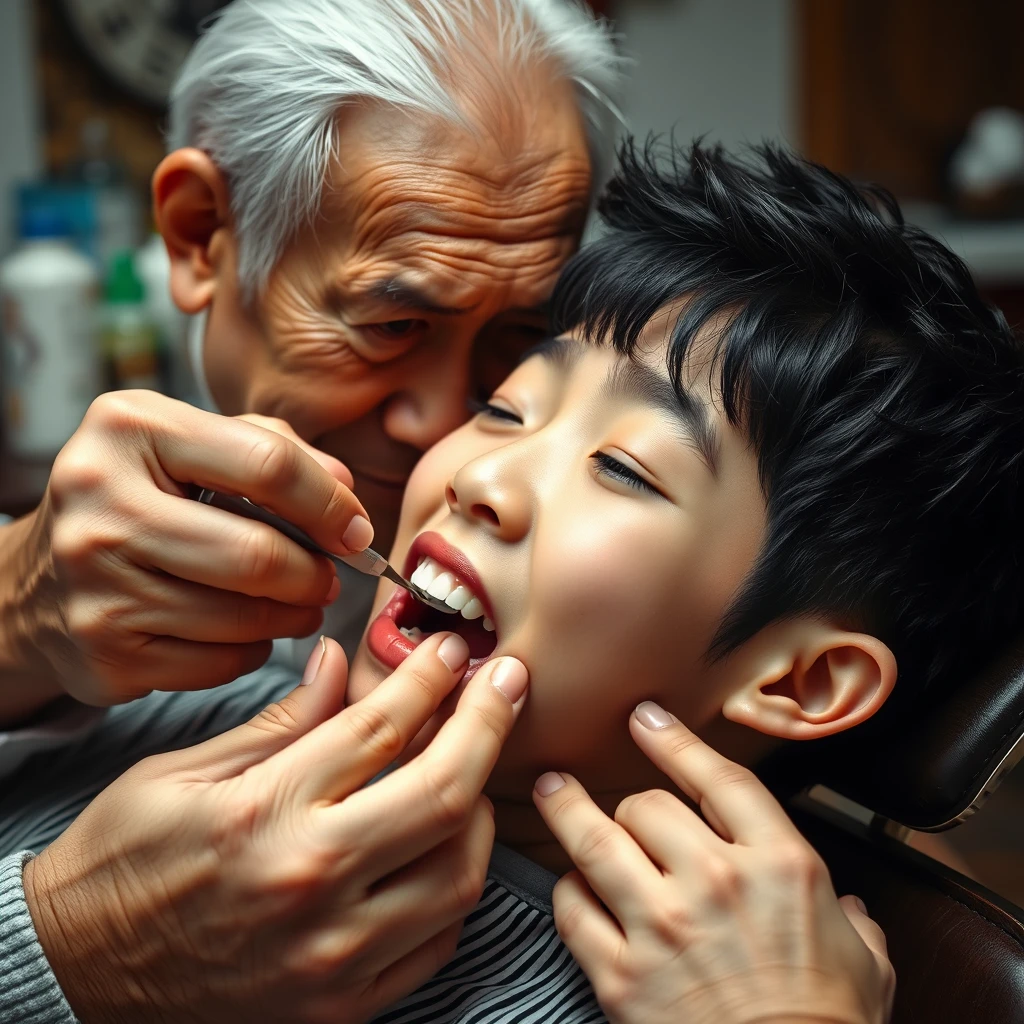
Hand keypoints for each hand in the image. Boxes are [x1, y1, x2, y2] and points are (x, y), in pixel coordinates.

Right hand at [1, 390, 371, 716]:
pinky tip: (247, 631)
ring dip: (293, 616)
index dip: (330, 504)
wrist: (40, 578)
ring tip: (300, 604)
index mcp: (130, 428)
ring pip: (244, 617)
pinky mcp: (103, 654)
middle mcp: (100, 503)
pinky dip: (253, 650)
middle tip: (330, 579)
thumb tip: (345, 490)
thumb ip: (273, 448)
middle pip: (258, 554)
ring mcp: (94, 585)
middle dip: (315, 574)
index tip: (355, 530)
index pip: (267, 465)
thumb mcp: (191, 445)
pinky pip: (220, 662)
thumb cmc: (138, 499)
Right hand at [23, 632, 529, 1022]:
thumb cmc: (120, 861)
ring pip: (460, 871)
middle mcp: (308, 883)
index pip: (380, 728)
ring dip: (482, 806)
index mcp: (262, 813)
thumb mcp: (182, 772)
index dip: (429, 678)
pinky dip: (457, 885)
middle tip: (507, 681)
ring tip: (473, 766)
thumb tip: (341, 663)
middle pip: (443, 791)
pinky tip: (448, 846)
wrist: (73, 975)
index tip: (451, 649)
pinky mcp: (341, 1006)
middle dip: (489, 722)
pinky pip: (437, 941)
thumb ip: (279, 721)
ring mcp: (332, 955)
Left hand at [534, 704, 894, 1023]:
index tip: (646, 719)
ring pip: (596, 842)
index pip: (717, 778)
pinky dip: (568, 893)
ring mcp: (662, 927)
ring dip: (566, 810)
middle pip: (646, 806)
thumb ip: (853, 922)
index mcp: (780, 865)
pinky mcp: (622, 977)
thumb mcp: (867, 964)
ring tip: (550, 790)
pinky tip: (571, 888)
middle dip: (632, 802)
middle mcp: (715, 882)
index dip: (675, 740)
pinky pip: (574, 912)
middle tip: (621, 804)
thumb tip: (848, 911)